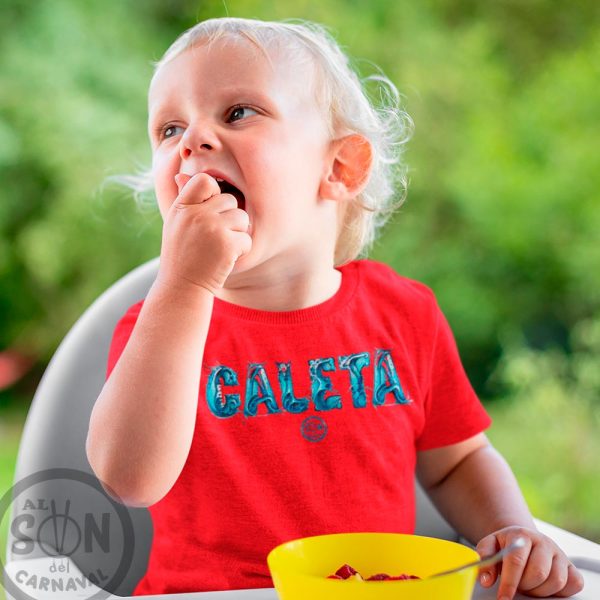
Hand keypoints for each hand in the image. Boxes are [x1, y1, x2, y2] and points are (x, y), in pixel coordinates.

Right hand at [157, 172, 251, 294]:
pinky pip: (247, 238)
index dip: (214, 192)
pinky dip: (241, 250)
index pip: (205, 180)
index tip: (210, 210)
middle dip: (229, 218)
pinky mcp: (227, 244)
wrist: (182, 287)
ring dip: (237, 233)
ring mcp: (212, 228)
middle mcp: (196, 214)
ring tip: (220, 247)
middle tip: (214, 238)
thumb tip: (183, 175)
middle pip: (230, 200)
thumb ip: (184, 200)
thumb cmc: (180, 254)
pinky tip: (225, 259)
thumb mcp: (176, 224)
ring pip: (242, 217)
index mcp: (182, 206)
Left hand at [477, 526, 583, 598]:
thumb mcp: (490, 546)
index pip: (516, 560)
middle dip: (525, 586)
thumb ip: (485, 559)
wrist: (523, 539)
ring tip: (528, 585)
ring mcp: (559, 554)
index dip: (509, 582)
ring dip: (539, 591)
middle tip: (517, 585)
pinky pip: (573, 584)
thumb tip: (485, 580)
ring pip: (556, 581)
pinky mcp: (571, 566)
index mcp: (521, 534)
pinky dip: (560, 591)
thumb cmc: (506, 546)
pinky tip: (545, 586)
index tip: (503, 597)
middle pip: (538, 572)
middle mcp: (543, 542)